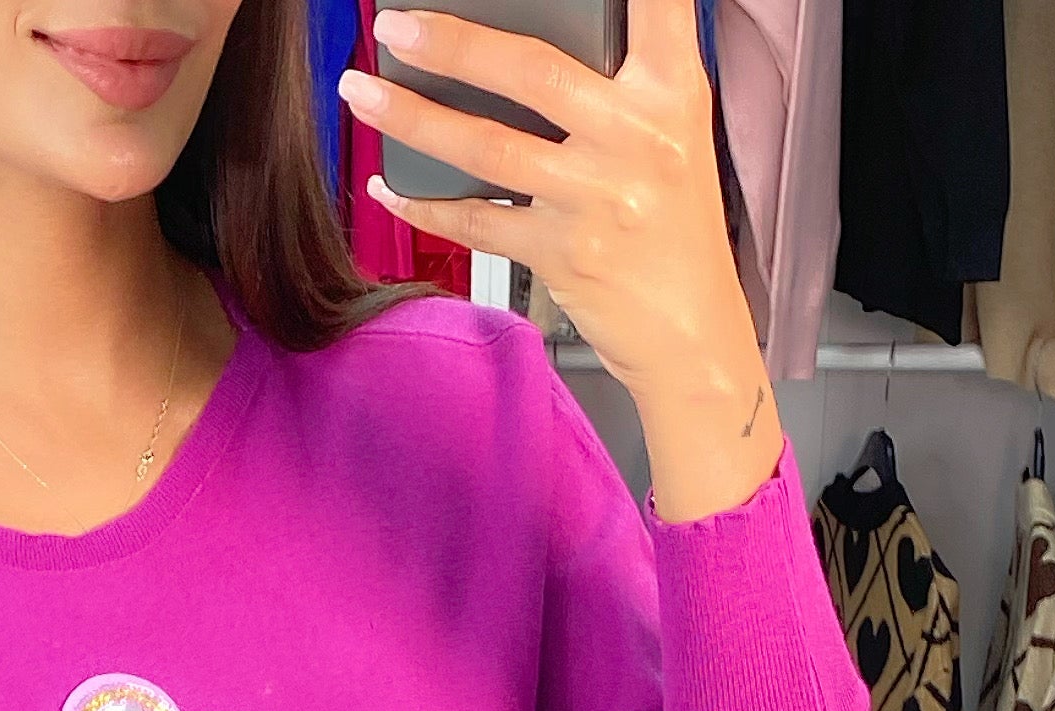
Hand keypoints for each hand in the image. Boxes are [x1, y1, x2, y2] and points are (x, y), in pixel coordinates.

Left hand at [342, 0, 782, 520]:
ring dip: (412, 117)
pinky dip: (423, 205)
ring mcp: (597, 198)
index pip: (657, 4)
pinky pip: (476, 221)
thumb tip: (522, 53)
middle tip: (393, 25)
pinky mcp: (562, 255)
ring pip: (487, 146)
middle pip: (530, 71)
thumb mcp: (673, 135)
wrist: (692, 334)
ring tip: (362, 93)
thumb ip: (623, 84)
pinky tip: (389, 185)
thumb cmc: (675, 227)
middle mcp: (637, 136)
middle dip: (451, 43)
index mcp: (673, 90)